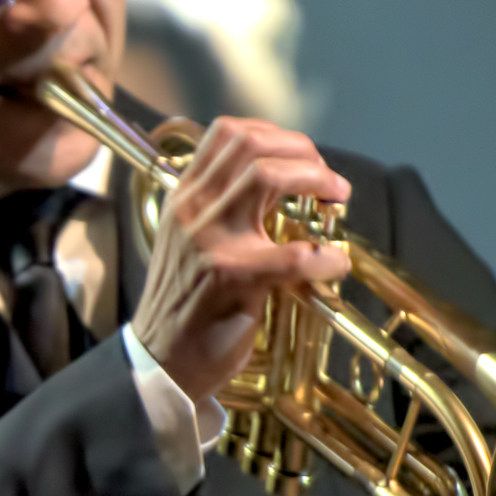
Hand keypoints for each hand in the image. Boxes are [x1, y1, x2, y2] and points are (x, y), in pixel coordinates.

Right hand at [128, 116, 353, 406]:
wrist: (160, 361)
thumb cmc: (184, 305)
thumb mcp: (188, 242)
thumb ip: (219, 210)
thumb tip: (276, 187)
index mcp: (183, 198)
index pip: (226, 134)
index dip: (276, 135)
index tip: (302, 156)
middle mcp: (192, 210)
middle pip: (252, 146)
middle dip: (305, 152)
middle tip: (328, 180)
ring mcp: (210, 242)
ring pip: (268, 176)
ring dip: (317, 179)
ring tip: (335, 199)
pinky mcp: (234, 277)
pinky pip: (296, 253)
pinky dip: (327, 257)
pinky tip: (334, 265)